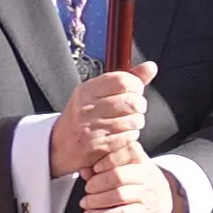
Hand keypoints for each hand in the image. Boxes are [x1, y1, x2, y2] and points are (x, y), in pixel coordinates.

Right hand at [52, 61, 157, 176]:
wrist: (62, 146)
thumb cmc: (84, 116)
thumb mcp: (97, 93)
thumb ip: (126, 79)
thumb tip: (151, 66)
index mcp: (86, 90)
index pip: (122, 81)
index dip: (136, 85)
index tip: (136, 90)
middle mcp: (87, 108)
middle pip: (131, 101)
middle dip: (140, 105)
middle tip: (135, 108)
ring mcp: (91, 128)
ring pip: (134, 120)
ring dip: (137, 122)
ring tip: (128, 121)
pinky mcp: (98, 145)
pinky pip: (129, 137)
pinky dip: (131, 135)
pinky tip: (122, 133)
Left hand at [78, 150, 180, 212]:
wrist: (166, 200)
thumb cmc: (141, 181)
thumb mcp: (128, 167)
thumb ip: (104, 166)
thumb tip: (84, 170)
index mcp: (141, 159)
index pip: (128, 152)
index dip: (108, 159)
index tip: (96, 167)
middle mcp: (146, 175)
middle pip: (119, 176)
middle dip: (97, 183)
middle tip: (88, 188)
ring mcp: (146, 194)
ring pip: (119, 196)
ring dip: (97, 201)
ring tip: (86, 202)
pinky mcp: (143, 212)